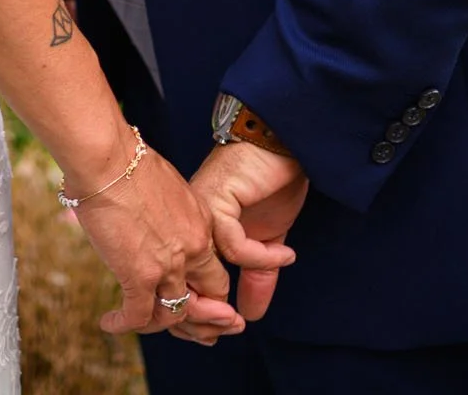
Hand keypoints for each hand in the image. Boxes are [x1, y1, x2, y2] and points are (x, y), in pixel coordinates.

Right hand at [69, 133, 244, 345]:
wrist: (108, 158)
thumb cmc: (129, 161)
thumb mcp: (167, 186)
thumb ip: (170, 211)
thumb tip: (154, 218)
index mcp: (202, 222)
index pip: (215, 267)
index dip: (209, 288)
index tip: (199, 298)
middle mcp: (193, 247)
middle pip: (212, 298)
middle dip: (205, 319)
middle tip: (198, 333)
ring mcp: (168, 266)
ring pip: (176, 314)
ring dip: (158, 325)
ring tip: (137, 322)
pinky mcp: (139, 276)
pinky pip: (138, 317)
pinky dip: (123, 324)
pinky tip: (110, 321)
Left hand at [190, 143, 307, 321]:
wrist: (281, 138)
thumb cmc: (271, 181)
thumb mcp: (265, 239)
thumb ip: (256, 275)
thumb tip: (250, 317)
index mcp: (195, 232)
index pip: (183, 285)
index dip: (197, 315)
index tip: (227, 329)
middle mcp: (191, 222)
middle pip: (182, 282)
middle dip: (204, 316)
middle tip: (233, 327)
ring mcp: (202, 210)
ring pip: (200, 268)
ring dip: (221, 297)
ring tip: (244, 310)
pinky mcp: (219, 198)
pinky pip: (234, 243)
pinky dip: (261, 256)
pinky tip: (285, 254)